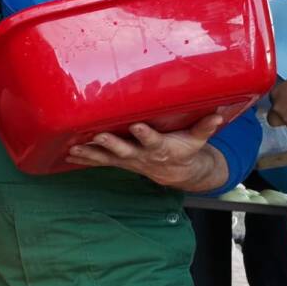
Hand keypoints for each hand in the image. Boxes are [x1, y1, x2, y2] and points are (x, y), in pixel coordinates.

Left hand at [67, 115, 224, 190]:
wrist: (176, 172)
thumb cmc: (185, 149)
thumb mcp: (197, 140)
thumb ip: (205, 126)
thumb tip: (220, 113)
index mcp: (160, 148)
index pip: (153, 140)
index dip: (145, 134)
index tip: (137, 126)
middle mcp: (141, 156)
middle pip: (124, 150)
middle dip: (111, 143)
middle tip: (98, 135)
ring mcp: (127, 161)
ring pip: (106, 157)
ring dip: (89, 153)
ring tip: (73, 147)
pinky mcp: (118, 162)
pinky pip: (98, 161)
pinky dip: (83, 158)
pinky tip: (67, 154)